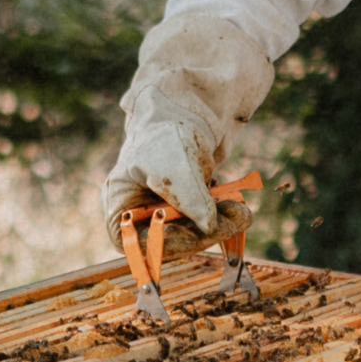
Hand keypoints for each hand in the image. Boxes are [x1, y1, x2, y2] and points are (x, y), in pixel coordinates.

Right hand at [103, 94, 231, 243]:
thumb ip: (188, 197)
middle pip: (167, 241)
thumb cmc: (165, 137)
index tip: (189, 235)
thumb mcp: (174, 166)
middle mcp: (140, 216)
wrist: (183, 117)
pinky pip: (206, 223)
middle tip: (227, 225)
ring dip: (219, 227)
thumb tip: (209, 227)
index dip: (159, 244)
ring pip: (192, 234)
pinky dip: (224, 217)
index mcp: (120, 205)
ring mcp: (165, 215)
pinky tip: (239, 208)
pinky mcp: (188, 211)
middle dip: (200, 234)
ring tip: (240, 212)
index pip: (132, 240)